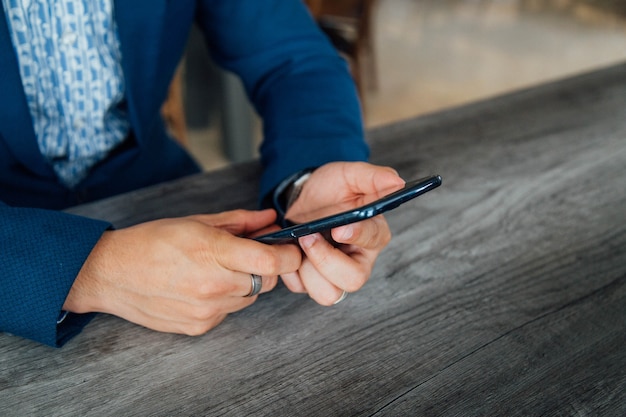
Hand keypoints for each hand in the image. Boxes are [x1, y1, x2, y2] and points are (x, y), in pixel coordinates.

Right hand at [63, 209, 301, 335]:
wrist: (110, 274)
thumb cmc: (151, 242)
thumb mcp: (197, 221)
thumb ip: (239, 221)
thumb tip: (269, 218)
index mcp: (213, 252)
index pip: (271, 262)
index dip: (289, 255)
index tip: (290, 249)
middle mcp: (213, 286)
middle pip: (268, 281)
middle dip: (267, 267)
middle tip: (247, 255)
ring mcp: (206, 311)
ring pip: (250, 298)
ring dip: (245, 284)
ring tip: (216, 269)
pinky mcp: (199, 327)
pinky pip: (229, 312)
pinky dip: (226, 299)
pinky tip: (201, 287)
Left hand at [280, 162, 404, 304]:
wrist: (302, 197)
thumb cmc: (330, 190)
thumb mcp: (349, 175)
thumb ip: (372, 177)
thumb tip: (397, 181)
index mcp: (374, 233)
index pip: (373, 240)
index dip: (357, 236)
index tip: (339, 228)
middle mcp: (359, 259)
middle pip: (353, 280)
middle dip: (325, 260)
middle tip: (307, 236)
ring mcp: (335, 274)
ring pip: (328, 293)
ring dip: (307, 270)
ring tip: (298, 243)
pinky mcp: (312, 281)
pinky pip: (301, 289)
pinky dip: (290, 272)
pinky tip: (290, 250)